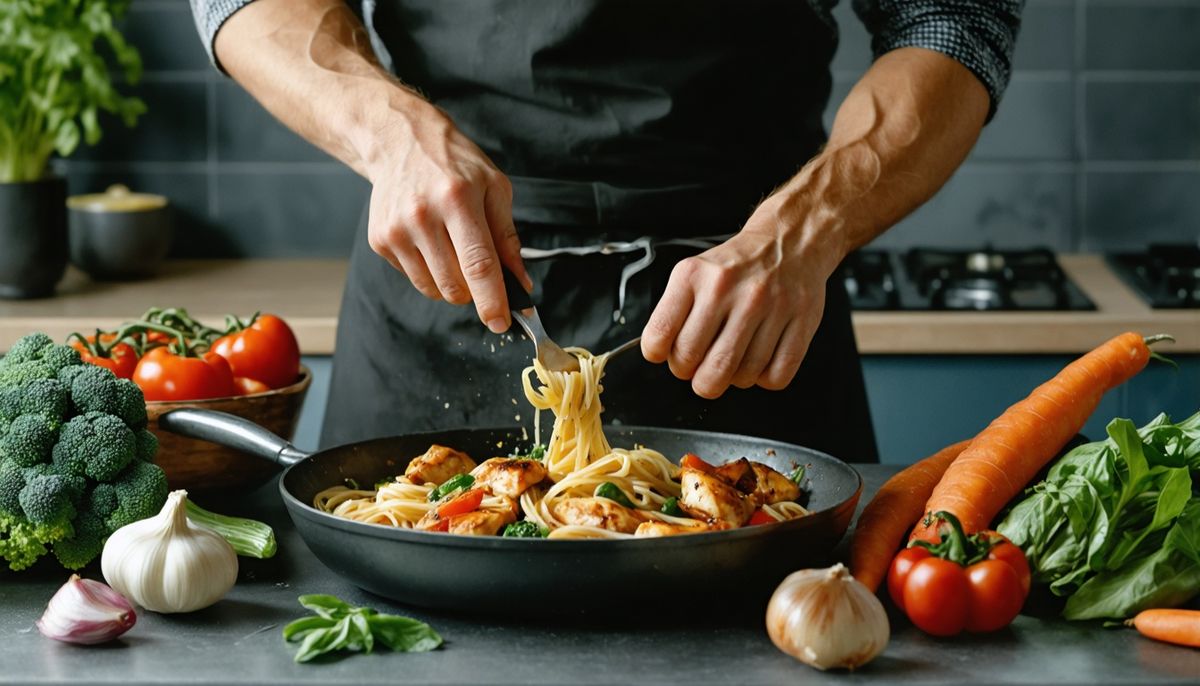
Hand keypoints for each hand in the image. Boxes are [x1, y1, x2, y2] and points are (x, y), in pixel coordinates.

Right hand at [364, 103, 529, 332]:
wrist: (400, 141)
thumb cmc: (455, 164)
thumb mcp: (494, 188)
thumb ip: (508, 238)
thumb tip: (519, 282)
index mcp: (458, 199)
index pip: (478, 263)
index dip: (491, 299)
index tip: (501, 322)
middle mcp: (422, 216)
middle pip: (455, 284)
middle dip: (475, 291)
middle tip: (480, 270)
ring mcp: (396, 230)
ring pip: (434, 289)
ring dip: (452, 283)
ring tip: (453, 247)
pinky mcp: (380, 240)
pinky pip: (414, 279)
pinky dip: (430, 271)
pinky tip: (430, 240)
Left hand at [640, 195, 842, 398]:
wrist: (788, 241)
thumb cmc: (736, 267)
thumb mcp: (692, 274)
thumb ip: (673, 314)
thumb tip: (664, 357)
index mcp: (694, 276)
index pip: (660, 335)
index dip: (659, 355)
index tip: (667, 355)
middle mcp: (729, 288)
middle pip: (696, 363)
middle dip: (694, 377)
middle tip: (700, 368)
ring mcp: (768, 305)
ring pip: (738, 376)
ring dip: (731, 379)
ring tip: (733, 361)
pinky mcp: (802, 320)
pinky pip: (776, 377)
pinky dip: (764, 380)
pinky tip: (759, 362)